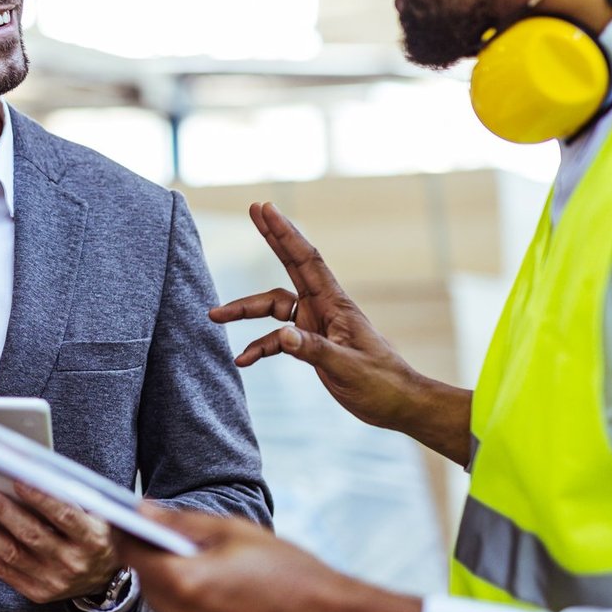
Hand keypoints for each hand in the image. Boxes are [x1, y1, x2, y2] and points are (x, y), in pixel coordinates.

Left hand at [0, 481, 119, 603]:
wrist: (103, 576)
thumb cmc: (95, 533)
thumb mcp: (95, 511)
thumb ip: (69, 493)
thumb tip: (32, 467)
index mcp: (92, 538)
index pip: (64, 516)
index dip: (40, 497)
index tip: (17, 478)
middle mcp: (73, 562)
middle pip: (31, 534)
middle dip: (1, 511)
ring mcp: (54, 581)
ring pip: (12, 554)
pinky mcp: (37, 592)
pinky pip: (4, 572)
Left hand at [115, 505, 419, 611]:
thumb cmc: (291, 573)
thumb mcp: (234, 532)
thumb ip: (180, 522)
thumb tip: (141, 510)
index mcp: (187, 585)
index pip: (132, 554)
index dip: (123, 531)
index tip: (120, 514)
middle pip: (146, 582)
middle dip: (152, 557)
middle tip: (166, 533)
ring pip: (164, 606)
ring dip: (172, 583)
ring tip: (202, 564)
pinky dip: (191, 608)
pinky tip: (218, 593)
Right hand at [210, 201, 421, 431]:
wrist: (397, 403)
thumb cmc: (381, 383)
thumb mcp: (347, 368)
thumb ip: (313, 350)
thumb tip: (280, 334)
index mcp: (335, 305)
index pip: (306, 261)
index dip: (285, 233)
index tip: (266, 208)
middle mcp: (323, 308)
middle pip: (291, 266)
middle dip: (272, 238)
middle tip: (253, 210)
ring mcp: (315, 324)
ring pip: (273, 308)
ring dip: (245, 310)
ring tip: (214, 317)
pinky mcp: (311, 343)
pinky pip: (276, 339)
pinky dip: (259, 347)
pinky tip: (242, 360)